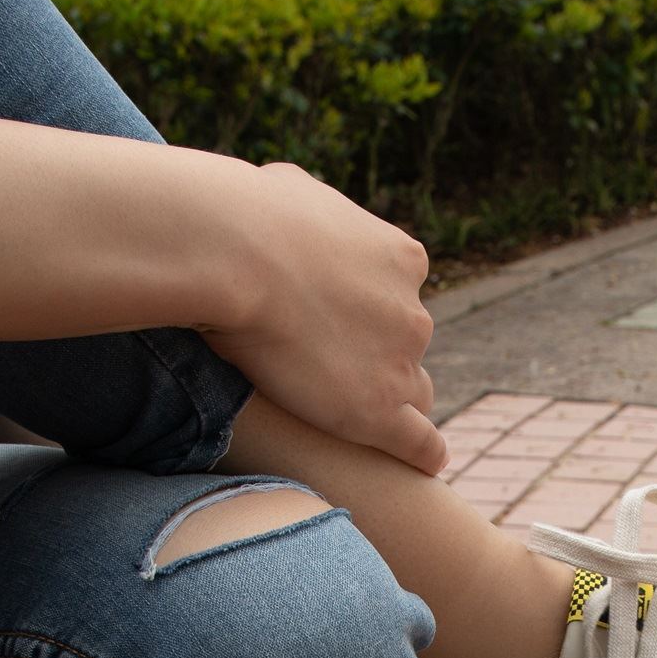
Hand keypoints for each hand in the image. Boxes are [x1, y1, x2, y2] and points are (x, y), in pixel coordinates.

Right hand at [204, 163, 446, 475]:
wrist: (234, 252)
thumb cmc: (246, 213)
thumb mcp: (289, 191)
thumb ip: (306, 212)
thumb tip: (288, 208)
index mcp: (400, 258)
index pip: (398, 294)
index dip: (368, 311)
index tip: (335, 319)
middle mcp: (412, 310)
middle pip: (407, 345)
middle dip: (378, 354)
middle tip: (331, 366)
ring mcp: (400, 363)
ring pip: (412, 392)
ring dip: (388, 400)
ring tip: (358, 417)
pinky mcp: (378, 411)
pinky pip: (419, 442)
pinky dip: (422, 453)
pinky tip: (421, 465)